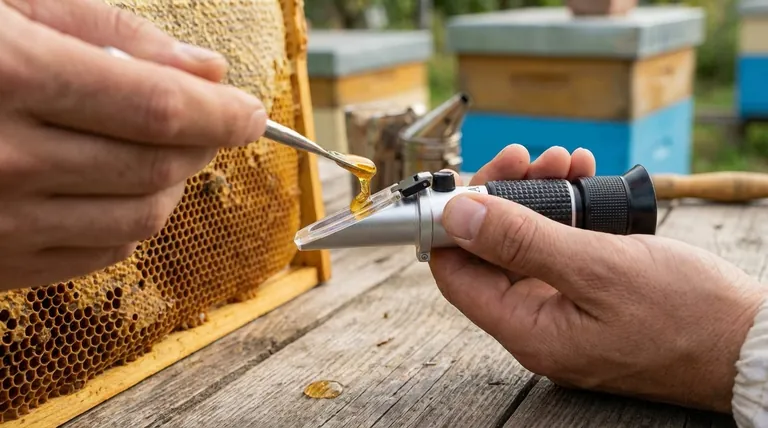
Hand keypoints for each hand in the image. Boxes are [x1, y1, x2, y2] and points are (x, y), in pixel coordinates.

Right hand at [0, 0, 267, 289]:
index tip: (252, 112)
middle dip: (203, 144)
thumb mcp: (7, 3)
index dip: (222, 114)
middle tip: (210, 120)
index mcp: (7, 76)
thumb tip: (204, 68)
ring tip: (161, 150)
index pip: (158, 110)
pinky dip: (129, 221)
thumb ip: (109, 31)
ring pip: (137, 219)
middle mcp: (1, 160)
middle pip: (157, 167)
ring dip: (171, 183)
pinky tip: (115, 186)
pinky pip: (97, 254)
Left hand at [429, 144, 767, 411]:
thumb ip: (521, 241)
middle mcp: (537, 323)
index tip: (463, 182)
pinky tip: (583, 178)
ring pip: (526, 244)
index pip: (456, 273)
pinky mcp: (589, 295)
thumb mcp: (598, 267)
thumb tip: (456, 215)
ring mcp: (563, 310)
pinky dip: (567, 211)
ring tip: (566, 159)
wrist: (751, 343)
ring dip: (538, 195)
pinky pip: (560, 249)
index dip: (449, 225)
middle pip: (490, 252)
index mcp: (527, 329)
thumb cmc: (687, 315)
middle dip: (504, 195)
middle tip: (529, 156)